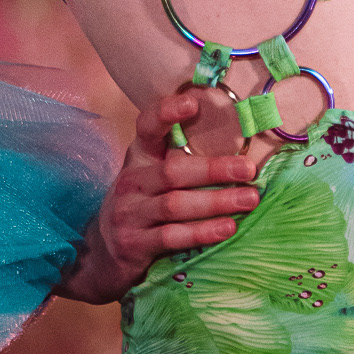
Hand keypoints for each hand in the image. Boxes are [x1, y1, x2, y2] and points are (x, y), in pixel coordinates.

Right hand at [58, 90, 260, 304]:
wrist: (105, 250)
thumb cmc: (144, 204)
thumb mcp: (153, 176)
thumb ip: (183, 161)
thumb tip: (240, 153)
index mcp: (139, 156)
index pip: (147, 127)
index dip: (166, 113)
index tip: (193, 102)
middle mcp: (132, 181)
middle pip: (173, 171)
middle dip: (213, 169)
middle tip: (248, 169)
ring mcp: (130, 213)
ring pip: (175, 205)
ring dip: (215, 202)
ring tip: (248, 199)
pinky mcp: (134, 244)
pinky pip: (171, 236)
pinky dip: (202, 232)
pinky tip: (227, 228)